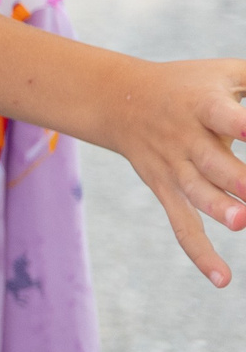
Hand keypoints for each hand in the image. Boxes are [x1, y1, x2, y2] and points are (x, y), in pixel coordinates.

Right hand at [104, 58, 245, 285]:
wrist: (118, 101)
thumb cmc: (187, 84)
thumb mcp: (223, 72)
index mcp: (201, 104)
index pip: (221, 114)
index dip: (239, 124)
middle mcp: (185, 138)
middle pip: (212, 162)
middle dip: (238, 180)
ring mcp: (174, 168)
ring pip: (197, 194)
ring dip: (219, 210)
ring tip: (242, 222)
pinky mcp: (166, 190)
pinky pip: (183, 225)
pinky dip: (200, 253)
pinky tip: (222, 278)